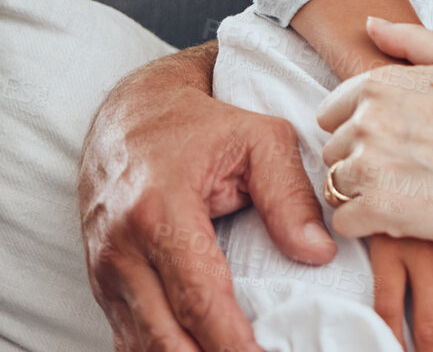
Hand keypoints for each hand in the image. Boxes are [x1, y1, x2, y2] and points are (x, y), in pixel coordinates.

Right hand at [77, 44, 336, 351]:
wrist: (130, 115)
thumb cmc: (202, 125)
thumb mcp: (260, 140)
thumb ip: (291, 196)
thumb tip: (319, 253)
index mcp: (160, 212)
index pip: (199, 296)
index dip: (232, 340)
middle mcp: (122, 249)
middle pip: (165, 336)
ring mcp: (104, 270)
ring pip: (141, 344)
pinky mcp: (101, 282)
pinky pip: (129, 335)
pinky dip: (163, 351)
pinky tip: (202, 351)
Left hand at [316, 18, 432, 245]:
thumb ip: (410, 39)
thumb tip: (370, 23)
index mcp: (380, 85)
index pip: (332, 111)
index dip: (360, 125)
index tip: (394, 136)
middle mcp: (367, 123)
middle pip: (334, 149)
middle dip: (362, 159)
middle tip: (408, 165)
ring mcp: (369, 168)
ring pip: (335, 185)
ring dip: (363, 191)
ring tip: (407, 189)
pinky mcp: (377, 210)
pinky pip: (345, 221)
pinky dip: (367, 222)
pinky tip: (401, 213)